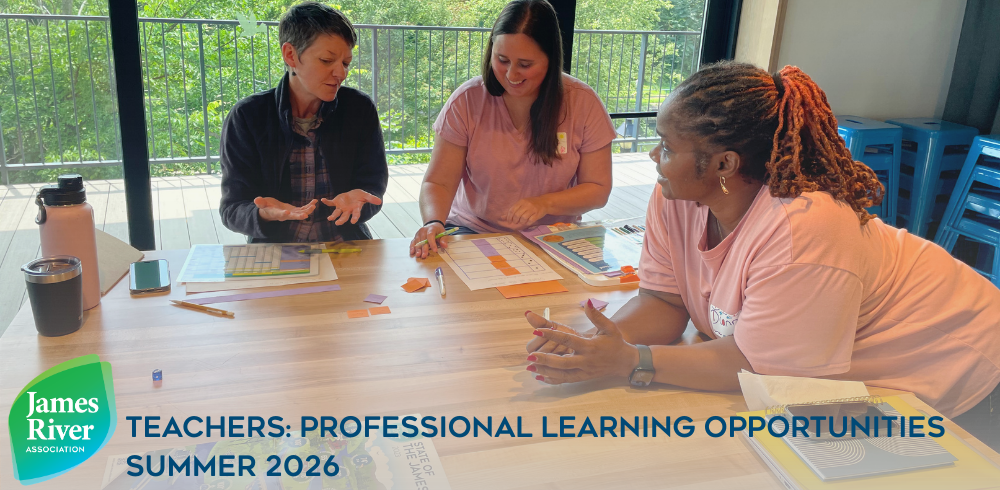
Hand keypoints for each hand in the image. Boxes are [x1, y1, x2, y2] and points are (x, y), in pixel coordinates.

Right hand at [254, 197, 316, 221]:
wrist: (270, 210)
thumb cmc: (265, 206)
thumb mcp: (262, 204)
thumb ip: (260, 202)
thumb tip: (256, 200)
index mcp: (277, 214)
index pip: (280, 215)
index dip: (284, 214)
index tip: (287, 212)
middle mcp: (285, 215)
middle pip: (293, 216)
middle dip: (299, 216)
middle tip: (306, 215)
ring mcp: (291, 213)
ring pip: (300, 213)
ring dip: (308, 210)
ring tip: (314, 205)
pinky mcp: (295, 211)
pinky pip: (303, 209)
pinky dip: (309, 206)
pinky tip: (315, 202)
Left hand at [321, 189, 382, 224]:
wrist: (354, 194)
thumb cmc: (360, 196)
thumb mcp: (366, 196)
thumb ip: (371, 199)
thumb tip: (379, 201)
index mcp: (355, 209)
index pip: (355, 215)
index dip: (355, 218)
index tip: (353, 222)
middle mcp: (348, 210)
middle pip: (344, 217)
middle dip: (341, 220)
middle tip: (337, 223)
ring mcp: (341, 207)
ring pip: (336, 213)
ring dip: (333, 216)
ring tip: (329, 219)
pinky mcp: (336, 202)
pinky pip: (330, 203)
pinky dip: (327, 202)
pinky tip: (322, 200)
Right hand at [409, 222, 448, 258]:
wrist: (432, 224)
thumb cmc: (438, 230)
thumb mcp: (443, 233)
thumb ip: (444, 239)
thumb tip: (444, 245)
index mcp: (431, 229)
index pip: (431, 236)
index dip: (432, 243)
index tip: (435, 250)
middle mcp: (423, 230)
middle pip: (423, 240)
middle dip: (423, 248)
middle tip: (424, 255)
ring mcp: (418, 233)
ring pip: (417, 242)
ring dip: (417, 249)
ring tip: (418, 255)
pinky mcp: (415, 236)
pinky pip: (413, 242)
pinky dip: (412, 247)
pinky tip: (412, 252)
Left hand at [498, 197, 548, 229]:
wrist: (544, 202)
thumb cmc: (531, 204)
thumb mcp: (521, 204)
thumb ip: (513, 210)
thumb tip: (502, 217)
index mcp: (521, 201)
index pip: (512, 210)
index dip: (509, 217)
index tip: (508, 221)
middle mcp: (526, 205)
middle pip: (517, 215)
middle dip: (514, 220)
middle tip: (515, 222)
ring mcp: (532, 209)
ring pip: (523, 219)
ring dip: (521, 222)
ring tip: (521, 222)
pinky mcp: (537, 214)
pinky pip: (530, 221)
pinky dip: (527, 223)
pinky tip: (527, 222)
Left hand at [525, 300, 640, 384]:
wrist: (625, 362)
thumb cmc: (615, 342)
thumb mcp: (609, 327)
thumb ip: (596, 316)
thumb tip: (587, 302)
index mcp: (590, 346)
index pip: (568, 340)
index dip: (552, 335)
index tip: (538, 331)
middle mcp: (586, 360)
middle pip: (563, 362)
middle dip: (546, 359)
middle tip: (530, 356)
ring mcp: (584, 371)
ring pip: (562, 374)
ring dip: (545, 370)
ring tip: (530, 367)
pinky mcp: (583, 377)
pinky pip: (566, 380)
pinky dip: (552, 380)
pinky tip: (540, 377)